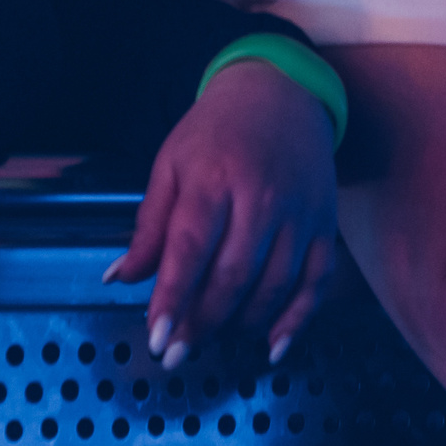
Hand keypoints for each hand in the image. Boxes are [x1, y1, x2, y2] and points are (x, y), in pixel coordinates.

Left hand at [105, 60, 340, 367]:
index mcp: (213, 179)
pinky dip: (297, 319)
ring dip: (240, 325)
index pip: (189, 249)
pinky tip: (273, 345)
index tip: (157, 338)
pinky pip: (316, 282)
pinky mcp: (325, 224)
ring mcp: (299, 213)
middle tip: (177, 353)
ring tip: (212, 341)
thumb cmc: (217, 131)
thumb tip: (120, 278)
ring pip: (273, 285)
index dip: (172, 299)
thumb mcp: (171, 165)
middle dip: (201, 323)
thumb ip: (148, 225)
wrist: (281, 92)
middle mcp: (261, 198)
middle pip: (232, 276)